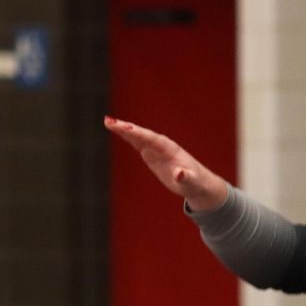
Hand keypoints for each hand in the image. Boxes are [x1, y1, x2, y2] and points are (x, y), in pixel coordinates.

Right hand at [104, 115, 228, 211]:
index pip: (152, 139)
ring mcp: (156, 149)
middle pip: (142, 135)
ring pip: (137, 137)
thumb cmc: (196, 183)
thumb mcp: (192, 183)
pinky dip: (126, 136)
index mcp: (171, 149)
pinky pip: (137, 143)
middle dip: (127, 129)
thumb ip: (186, 178)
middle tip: (109, 121)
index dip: (139, 134)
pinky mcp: (151, 154)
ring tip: (107, 122)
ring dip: (123, 129)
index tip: (126, 128)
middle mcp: (162, 145)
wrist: (197, 183)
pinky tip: (115, 129)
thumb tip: (179, 173)